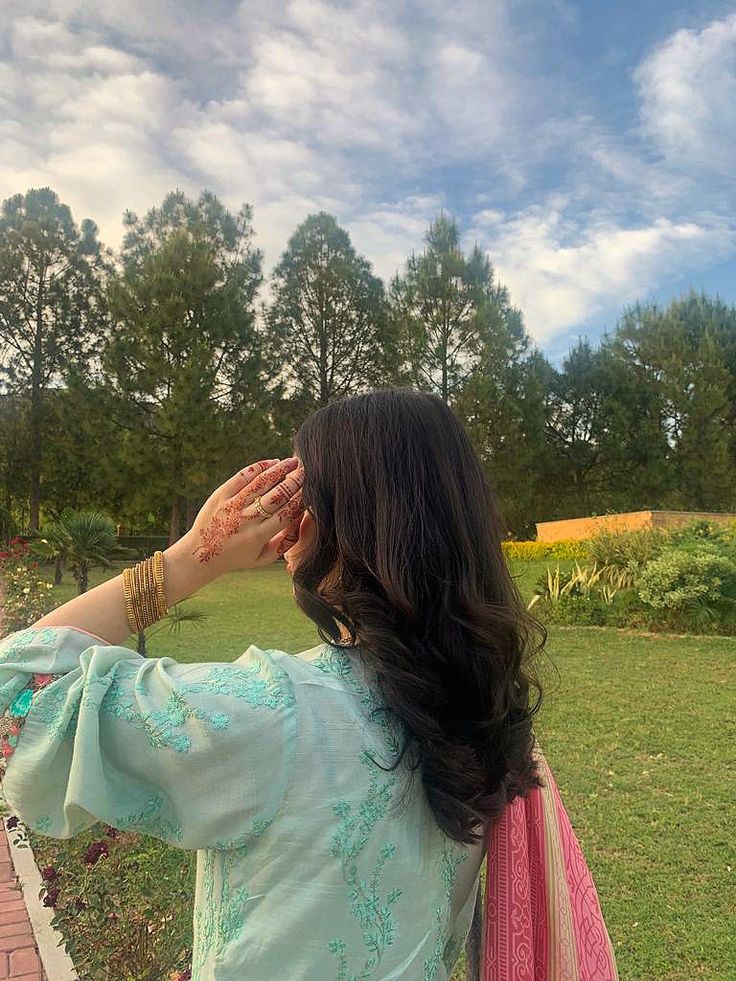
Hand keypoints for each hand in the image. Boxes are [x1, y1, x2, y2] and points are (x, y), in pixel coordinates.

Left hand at [177, 457, 305, 576]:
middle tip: (306, 472)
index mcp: (257, 536)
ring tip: (293, 462)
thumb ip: (285, 543)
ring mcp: (232, 505)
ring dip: (280, 470)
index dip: (300, 500)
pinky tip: (272, 462)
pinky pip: (242, 477)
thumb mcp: (263, 558)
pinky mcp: (221, 495)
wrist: (200, 555)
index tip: (311, 491)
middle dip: (294, 482)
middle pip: (276, 496)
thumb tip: (302, 521)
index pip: (286, 513)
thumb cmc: (237, 557)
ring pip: (261, 482)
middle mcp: (245, 519)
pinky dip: (259, 468)